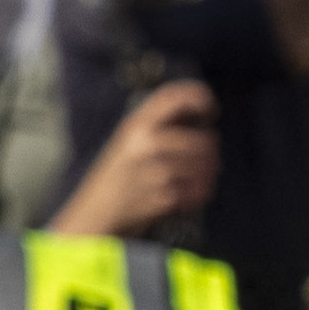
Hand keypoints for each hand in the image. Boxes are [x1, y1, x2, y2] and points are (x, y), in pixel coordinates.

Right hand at [50, 83, 218, 243]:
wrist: (97, 212)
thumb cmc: (119, 174)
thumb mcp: (130, 139)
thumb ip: (159, 123)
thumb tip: (199, 108)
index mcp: (137, 124)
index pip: (173, 97)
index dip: (199, 97)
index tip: (210, 110)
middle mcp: (146, 144)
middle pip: (202, 139)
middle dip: (211, 149)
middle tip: (206, 155)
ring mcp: (155, 171)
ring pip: (206, 165)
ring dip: (209, 171)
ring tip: (200, 174)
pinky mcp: (163, 198)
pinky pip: (199, 190)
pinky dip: (201, 191)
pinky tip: (191, 192)